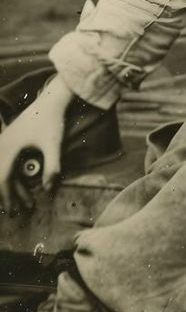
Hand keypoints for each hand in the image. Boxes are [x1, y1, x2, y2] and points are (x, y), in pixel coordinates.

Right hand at [0, 74, 72, 213]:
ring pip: (2, 170)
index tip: (13, 211)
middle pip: (0, 176)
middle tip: (16, 212)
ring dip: (11, 186)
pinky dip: (11, 175)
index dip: (7, 197)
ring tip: (24, 201)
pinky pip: (5, 162)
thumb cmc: (52, 121)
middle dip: (8, 195)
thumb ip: (52, 167)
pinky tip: (21, 183)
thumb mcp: (54, 144)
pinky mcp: (8, 140)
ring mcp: (3, 142)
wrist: (52, 99)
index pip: (3, 179)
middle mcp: (2, 145)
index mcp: (9, 148)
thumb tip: (48, 189)